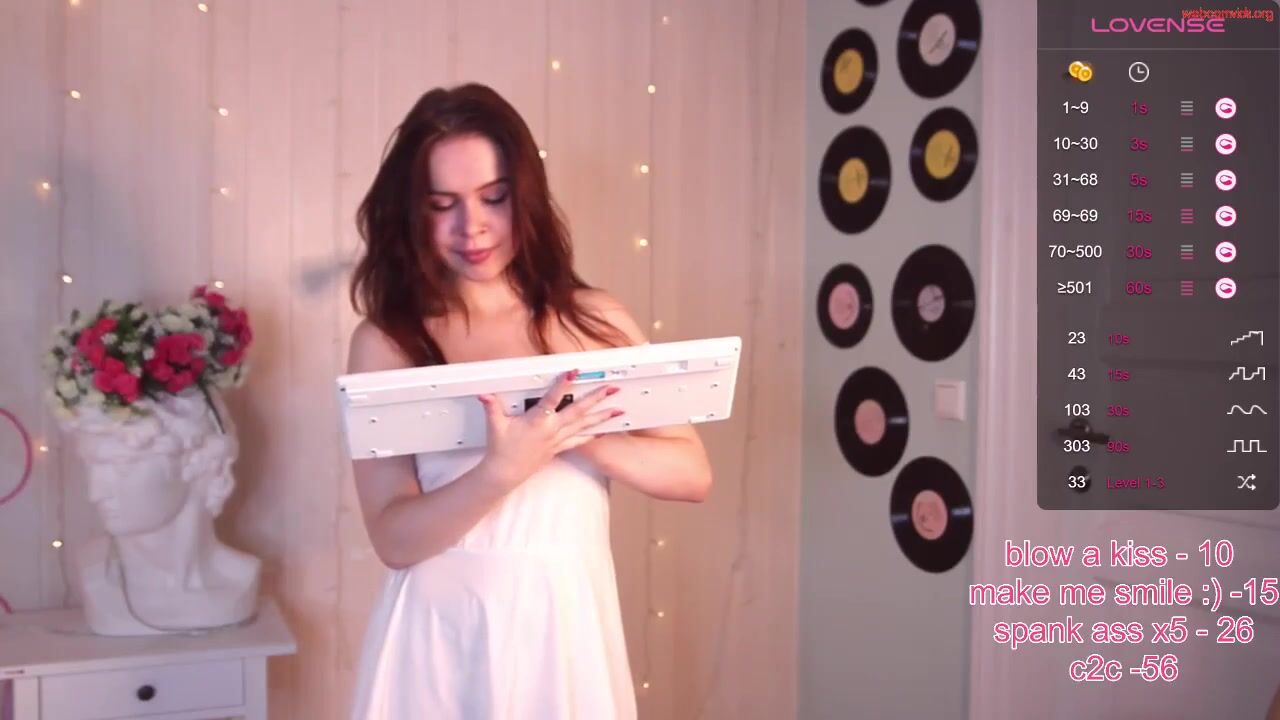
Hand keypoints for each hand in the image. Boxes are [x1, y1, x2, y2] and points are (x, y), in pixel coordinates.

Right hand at [476, 370, 621, 489]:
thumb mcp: (495, 425)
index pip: (553, 399)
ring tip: (618, 409)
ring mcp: (558, 440)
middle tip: (611, 389)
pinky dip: (593, 435)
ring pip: (584, 426)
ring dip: (602, 416)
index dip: (563, 385)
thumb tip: (484, 394)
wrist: (505, 473)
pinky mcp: (559, 447)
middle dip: (596, 399)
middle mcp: (552, 430)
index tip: (574, 372)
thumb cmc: (501, 449)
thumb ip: (492, 406)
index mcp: (538, 422)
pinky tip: (605, 430)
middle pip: (578, 411)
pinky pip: (580, 440)